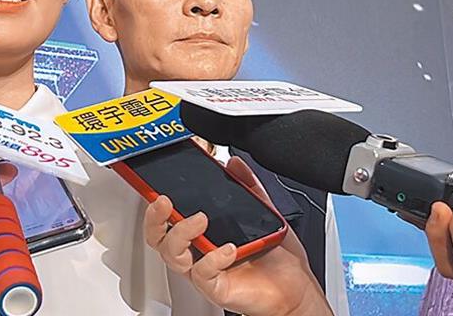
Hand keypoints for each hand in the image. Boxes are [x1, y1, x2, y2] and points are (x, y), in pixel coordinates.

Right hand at [144, 156, 331, 315]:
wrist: (297, 288)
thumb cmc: (277, 258)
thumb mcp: (263, 213)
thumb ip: (248, 187)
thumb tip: (235, 164)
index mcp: (202, 235)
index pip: (167, 220)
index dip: (155, 205)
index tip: (156, 186)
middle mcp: (198, 253)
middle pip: (157, 238)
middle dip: (154, 218)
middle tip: (164, 201)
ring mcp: (204, 271)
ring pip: (172, 255)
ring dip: (181, 234)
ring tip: (201, 220)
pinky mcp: (216, 288)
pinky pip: (202, 274)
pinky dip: (213, 259)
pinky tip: (229, 249)